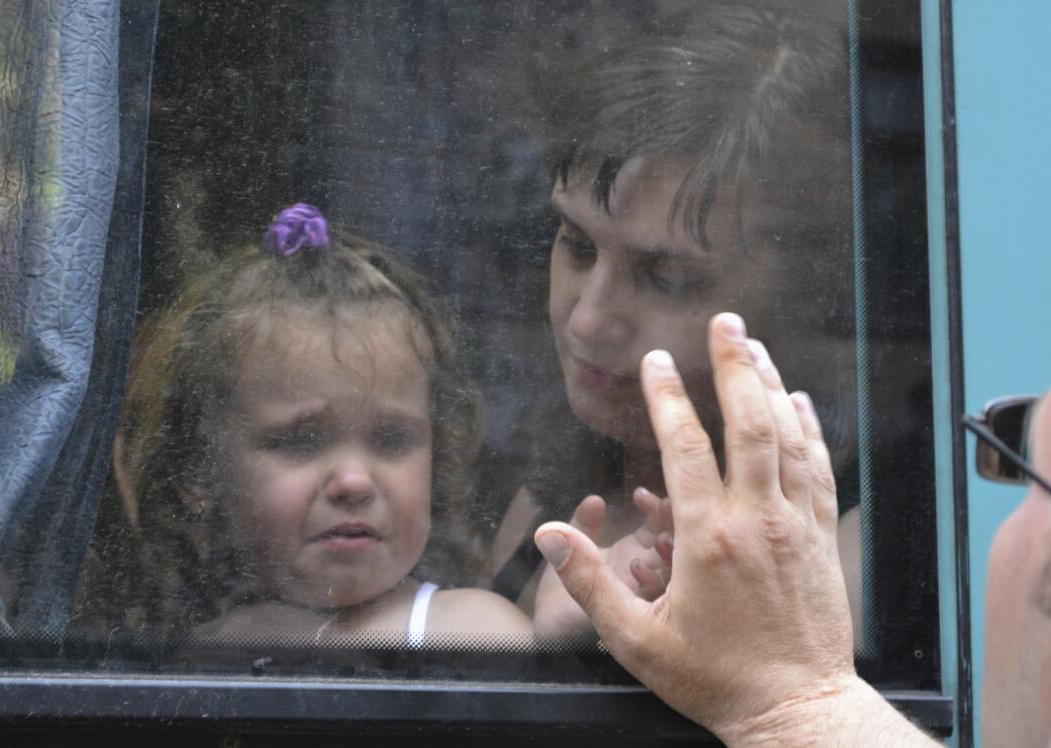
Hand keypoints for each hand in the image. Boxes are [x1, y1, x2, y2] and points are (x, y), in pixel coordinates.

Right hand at [534, 313, 855, 740]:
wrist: (797, 710)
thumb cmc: (714, 679)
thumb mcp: (637, 641)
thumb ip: (590, 584)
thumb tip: (548, 536)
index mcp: (709, 540)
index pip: (686, 449)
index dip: (667, 399)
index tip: (655, 361)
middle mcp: (757, 521)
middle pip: (750, 424)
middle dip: (734, 366)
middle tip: (725, 322)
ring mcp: (796, 527)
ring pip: (788, 439)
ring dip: (771, 386)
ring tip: (755, 346)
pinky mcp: (821, 540)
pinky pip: (819, 470)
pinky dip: (810, 430)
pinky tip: (799, 402)